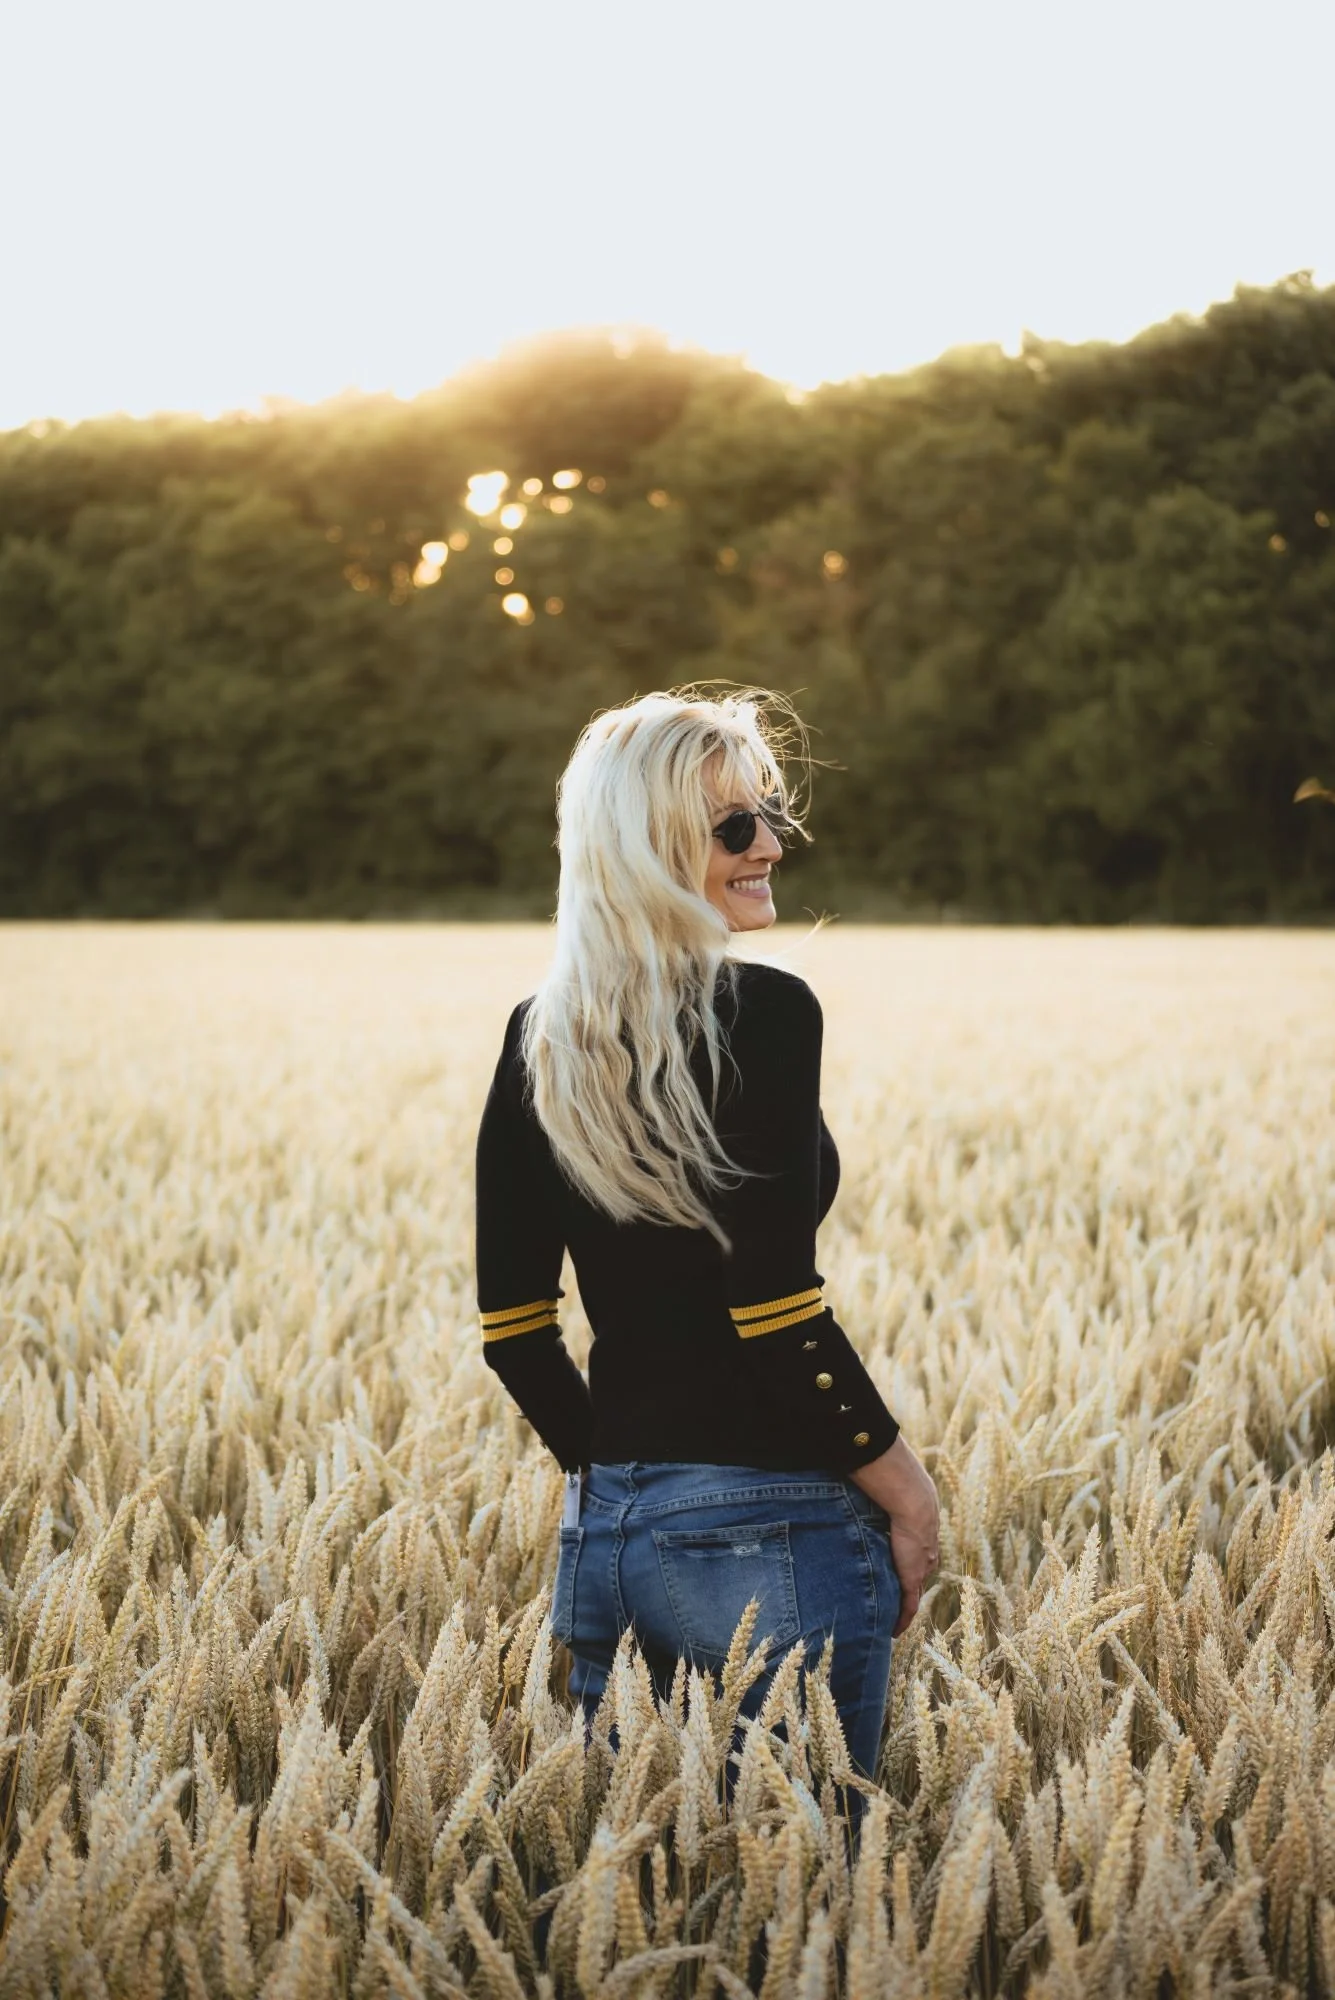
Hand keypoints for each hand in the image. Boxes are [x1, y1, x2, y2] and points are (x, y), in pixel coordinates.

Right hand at [848, 1435, 939, 1636]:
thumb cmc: (896, 1484)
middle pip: (915, 1575)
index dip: (905, 1563)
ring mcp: (919, 1567)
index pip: (914, 1553)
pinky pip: (908, 1606)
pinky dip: (901, 1620)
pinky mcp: (911, 1579)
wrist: (911, 1497)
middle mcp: (923, 1552)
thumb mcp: (887, 1485)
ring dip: (901, 1605)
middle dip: (905, 1588)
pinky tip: (893, 1632)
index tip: (895, 1571)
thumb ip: (874, 1480)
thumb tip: (855, 1461)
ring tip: (889, 1619)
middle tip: (892, 1601)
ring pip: (910, 1593)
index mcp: (920, 1532)